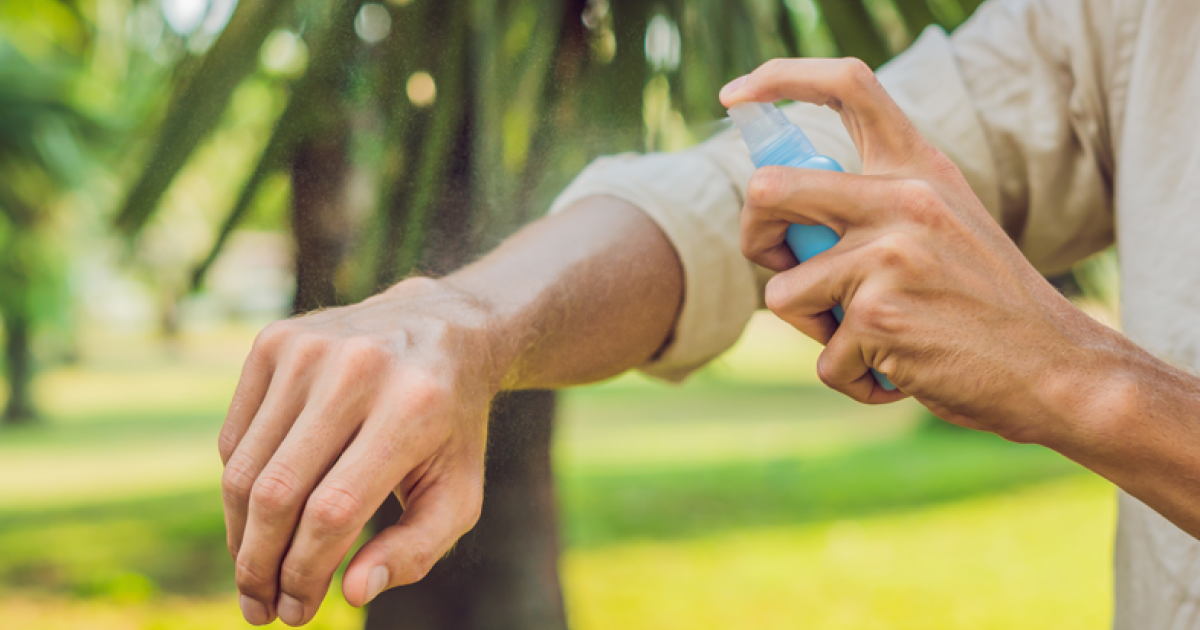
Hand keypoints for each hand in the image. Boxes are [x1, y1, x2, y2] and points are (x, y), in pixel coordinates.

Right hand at [219, 278, 498, 625]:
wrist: (440, 327)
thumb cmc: (450, 428)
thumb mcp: (458, 491)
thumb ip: (417, 549)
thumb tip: (354, 592)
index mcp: (413, 407)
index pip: (334, 511)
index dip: (306, 572)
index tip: (297, 613)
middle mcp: (358, 369)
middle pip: (279, 493)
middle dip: (260, 565)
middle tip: (261, 610)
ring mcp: (310, 349)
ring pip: (245, 470)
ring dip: (240, 537)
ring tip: (254, 576)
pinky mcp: (275, 341)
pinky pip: (236, 438)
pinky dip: (241, 488)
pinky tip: (262, 517)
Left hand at [720, 58, 1114, 441]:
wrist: (1054, 367)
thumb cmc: (985, 303)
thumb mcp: (944, 225)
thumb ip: (876, 206)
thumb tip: (781, 215)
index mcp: (918, 169)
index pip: (847, 85)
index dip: (778, 78)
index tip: (735, 97)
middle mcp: (902, 200)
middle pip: (769, 191)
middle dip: (753, 239)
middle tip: (781, 266)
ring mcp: (888, 257)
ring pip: (783, 294)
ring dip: (813, 330)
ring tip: (871, 339)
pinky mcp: (878, 318)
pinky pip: (824, 359)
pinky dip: (853, 378)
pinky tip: (900, 372)